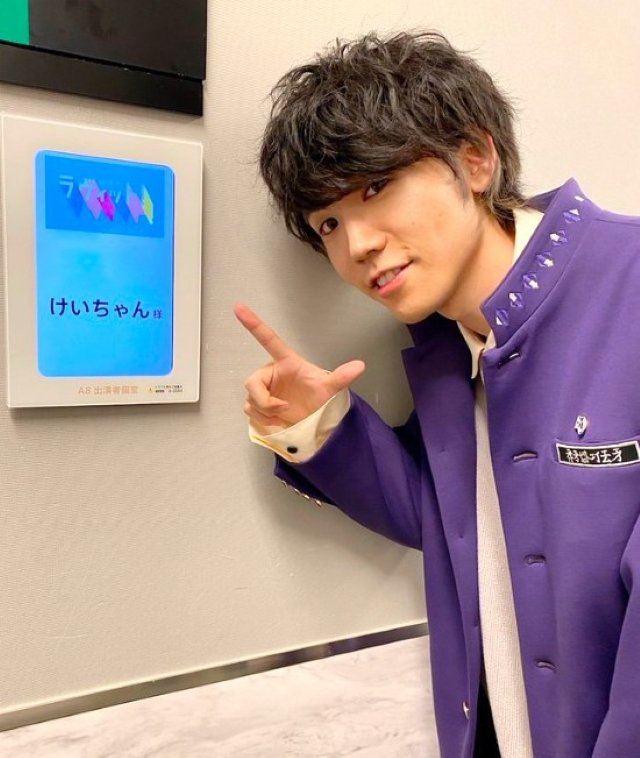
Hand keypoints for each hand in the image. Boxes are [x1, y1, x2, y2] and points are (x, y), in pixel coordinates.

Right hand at [234, 304, 365, 430]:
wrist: (314, 419)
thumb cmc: (320, 398)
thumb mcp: (330, 388)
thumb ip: (342, 377)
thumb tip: (360, 365)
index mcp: (285, 361)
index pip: (268, 339)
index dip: (253, 324)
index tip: (239, 307)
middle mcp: (271, 373)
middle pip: (252, 383)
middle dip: (266, 401)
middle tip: (283, 408)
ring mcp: (263, 389)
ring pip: (251, 400)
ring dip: (267, 413)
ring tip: (285, 415)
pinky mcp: (258, 404)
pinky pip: (250, 411)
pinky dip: (264, 420)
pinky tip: (278, 422)